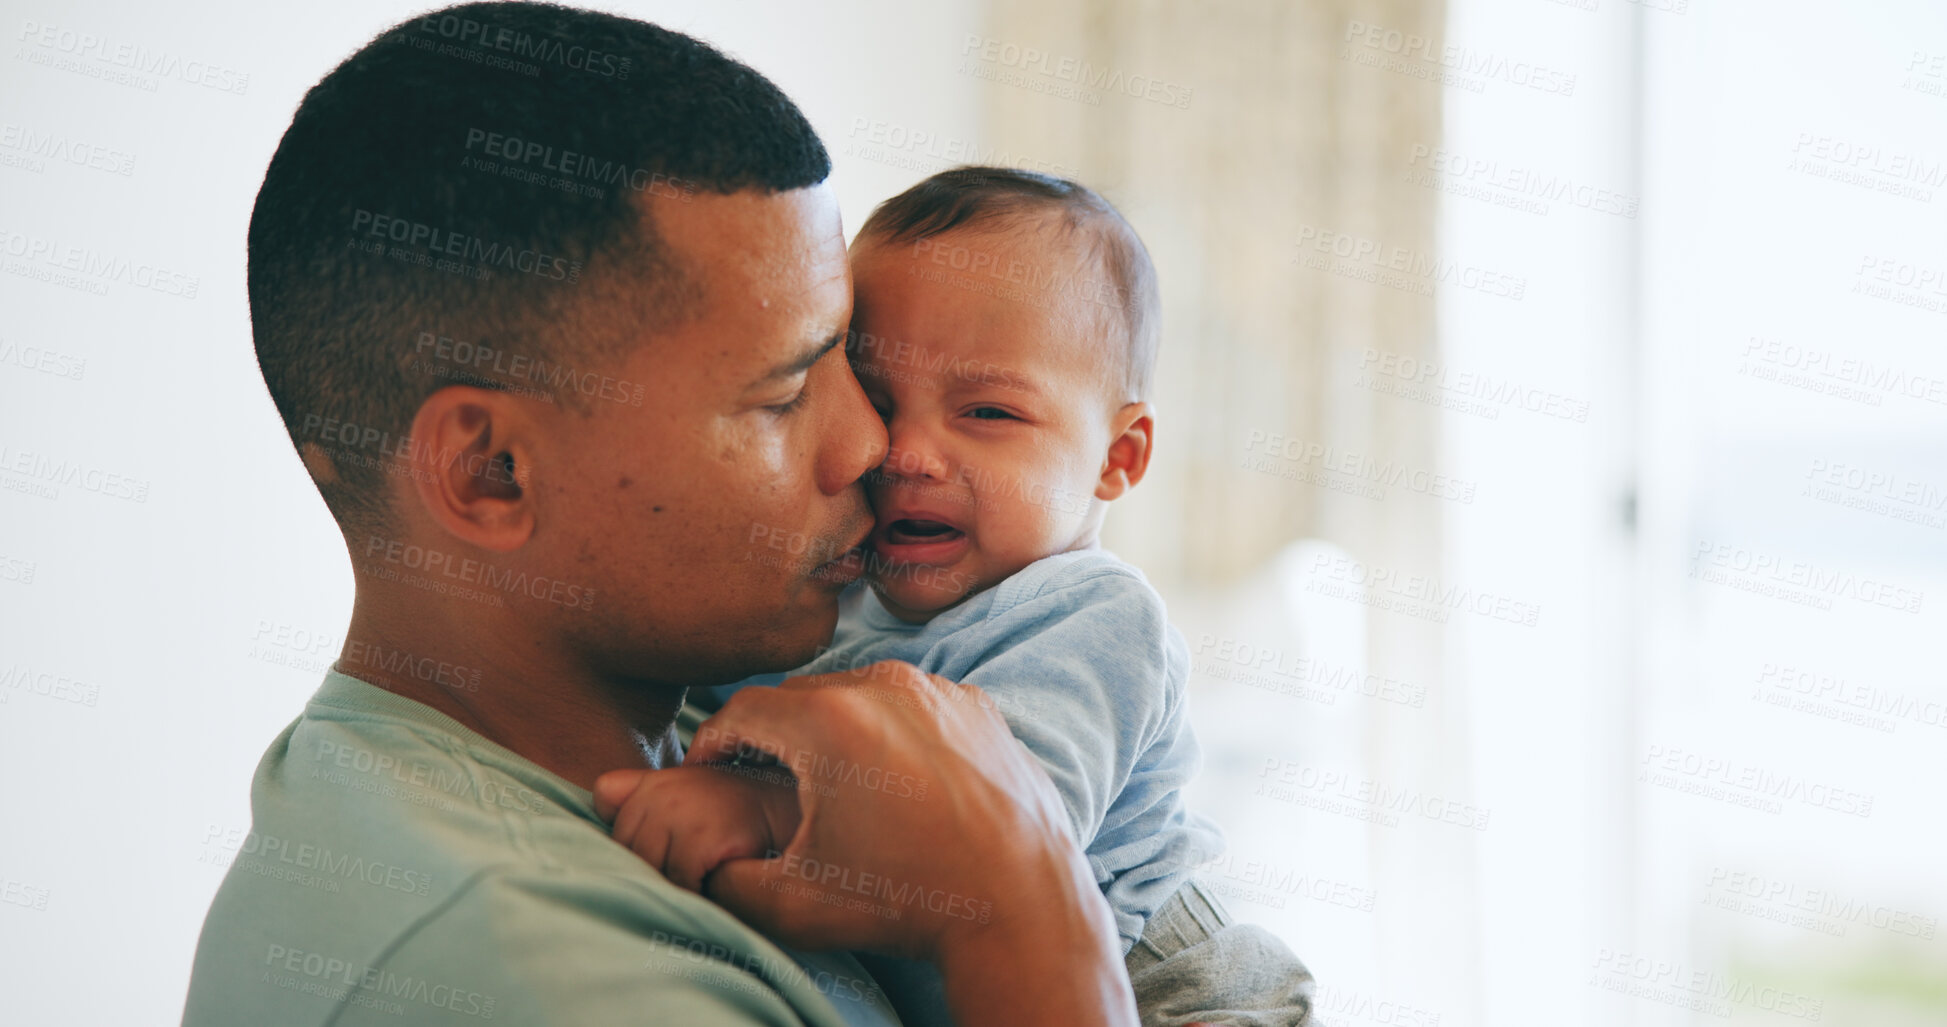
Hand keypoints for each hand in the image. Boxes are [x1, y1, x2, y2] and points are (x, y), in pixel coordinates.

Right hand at [595, 661, 1135, 1025]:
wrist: (1018, 907)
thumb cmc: (903, 903)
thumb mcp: (792, 900)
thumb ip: (723, 874)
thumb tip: (684, 856)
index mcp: (829, 722)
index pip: (741, 710)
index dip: (712, 742)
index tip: (706, 769)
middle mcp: (884, 686)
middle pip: (799, 695)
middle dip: (774, 734)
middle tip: (762, 780)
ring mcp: (937, 690)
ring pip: (858, 694)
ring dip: (834, 728)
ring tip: (830, 783)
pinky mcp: (977, 705)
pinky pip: (912, 704)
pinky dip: (891, 730)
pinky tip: (893, 781)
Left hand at [603, 763, 800, 892]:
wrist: (789, 809)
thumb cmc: (732, 808)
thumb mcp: (681, 791)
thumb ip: (634, 790)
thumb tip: (600, 799)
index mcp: (651, 784)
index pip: (617, 837)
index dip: (640, 856)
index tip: (671, 855)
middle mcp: (660, 792)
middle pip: (631, 856)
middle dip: (655, 872)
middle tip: (688, 871)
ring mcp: (681, 812)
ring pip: (653, 872)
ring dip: (675, 884)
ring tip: (701, 876)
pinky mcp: (702, 836)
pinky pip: (680, 882)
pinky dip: (696, 890)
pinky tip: (716, 879)